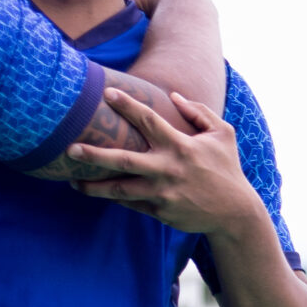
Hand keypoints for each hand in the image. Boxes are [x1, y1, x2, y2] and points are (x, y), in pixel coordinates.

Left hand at [68, 89, 265, 237]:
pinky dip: (114, 198)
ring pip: (120, 189)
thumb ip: (199, 112)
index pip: (148, 120)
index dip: (127, 105)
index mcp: (181, 146)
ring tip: (72, 181)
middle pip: (123, 160)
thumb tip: (173, 96)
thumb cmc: (227, 169)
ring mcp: (163, 193)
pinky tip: (99, 192)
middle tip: (70, 148)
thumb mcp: (224, 135)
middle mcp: (168, 169)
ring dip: (93, 186)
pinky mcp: (161, 211)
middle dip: (94, 154)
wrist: (236, 213)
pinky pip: (131, 203)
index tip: (106, 93)